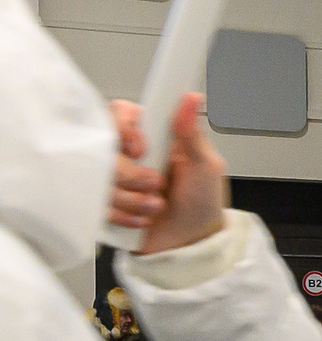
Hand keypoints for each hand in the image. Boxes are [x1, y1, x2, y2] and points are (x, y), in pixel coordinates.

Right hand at [108, 94, 227, 253]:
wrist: (193, 243)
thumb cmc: (203, 202)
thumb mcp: (206, 165)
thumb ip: (191, 133)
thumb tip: (190, 97)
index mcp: (151, 137)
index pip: (119, 114)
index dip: (124, 130)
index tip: (141, 149)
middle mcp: (127, 154)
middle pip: (103, 148)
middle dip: (132, 173)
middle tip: (158, 184)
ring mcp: (112, 179)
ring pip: (98, 178)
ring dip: (132, 198)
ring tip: (156, 205)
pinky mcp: (103, 203)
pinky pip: (95, 205)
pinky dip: (123, 215)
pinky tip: (143, 218)